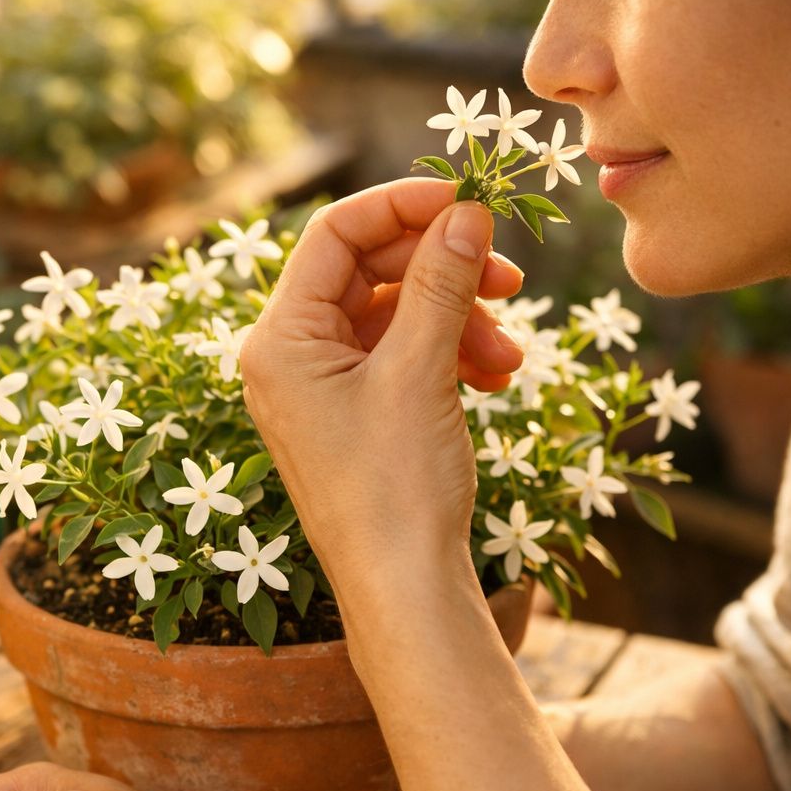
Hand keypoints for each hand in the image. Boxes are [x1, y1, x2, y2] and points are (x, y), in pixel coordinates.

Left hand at [240, 178, 521, 581]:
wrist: (404, 590)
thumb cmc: (396, 490)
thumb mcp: (420, 372)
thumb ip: (441, 282)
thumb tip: (466, 211)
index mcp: (278, 341)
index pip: (334, 235)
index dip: (402, 206)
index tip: (470, 200)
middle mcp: (287, 358)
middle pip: (368, 272)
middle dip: (443, 271)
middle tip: (511, 275)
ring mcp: (320, 387)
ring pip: (393, 316)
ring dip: (457, 319)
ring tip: (509, 355)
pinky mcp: (354, 414)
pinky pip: (400, 357)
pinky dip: (448, 355)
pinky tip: (495, 376)